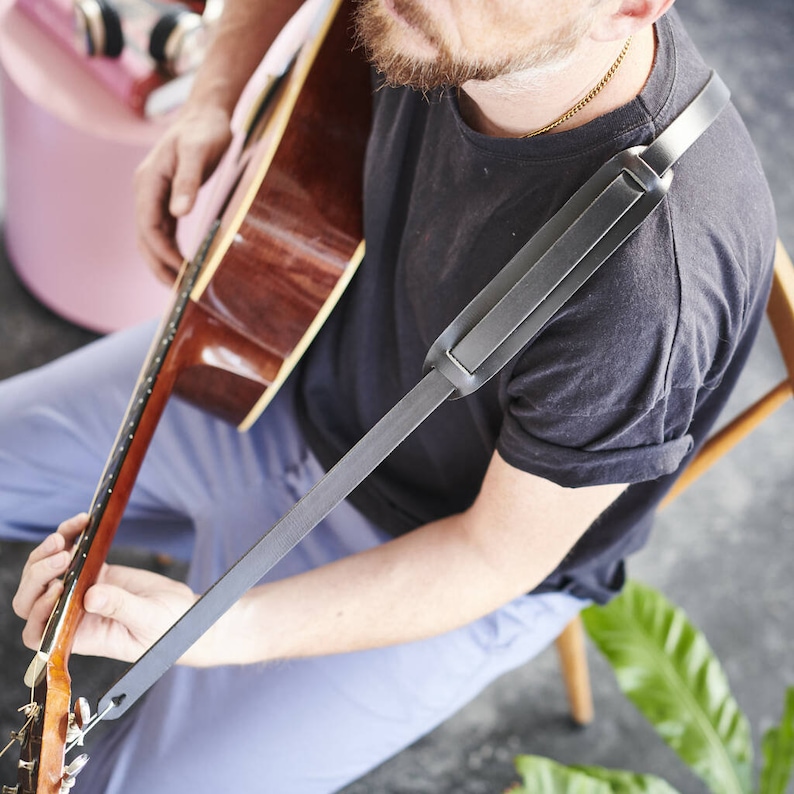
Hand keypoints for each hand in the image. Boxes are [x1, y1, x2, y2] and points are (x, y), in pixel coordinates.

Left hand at [13, 514, 198, 663]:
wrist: (187, 612)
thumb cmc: (170, 628)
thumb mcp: (148, 621)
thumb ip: (121, 608)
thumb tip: (91, 595)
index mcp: (82, 636)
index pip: (38, 632)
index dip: (38, 610)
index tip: (60, 588)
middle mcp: (75, 615)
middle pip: (34, 599)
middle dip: (39, 575)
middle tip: (62, 555)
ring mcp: (83, 592)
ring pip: (47, 574)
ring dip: (48, 553)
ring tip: (65, 536)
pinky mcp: (96, 572)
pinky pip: (72, 554)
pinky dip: (71, 536)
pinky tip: (82, 523)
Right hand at [134, 104, 232, 284]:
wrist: (206, 113)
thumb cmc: (205, 131)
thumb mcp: (198, 152)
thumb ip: (188, 180)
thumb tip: (179, 212)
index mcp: (149, 181)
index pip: (149, 226)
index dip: (163, 252)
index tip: (182, 271)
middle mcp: (147, 190)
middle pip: (145, 238)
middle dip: (159, 265)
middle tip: (178, 292)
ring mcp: (155, 195)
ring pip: (151, 237)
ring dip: (162, 262)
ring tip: (179, 286)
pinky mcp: (168, 198)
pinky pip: (162, 230)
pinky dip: (169, 249)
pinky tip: (183, 264)